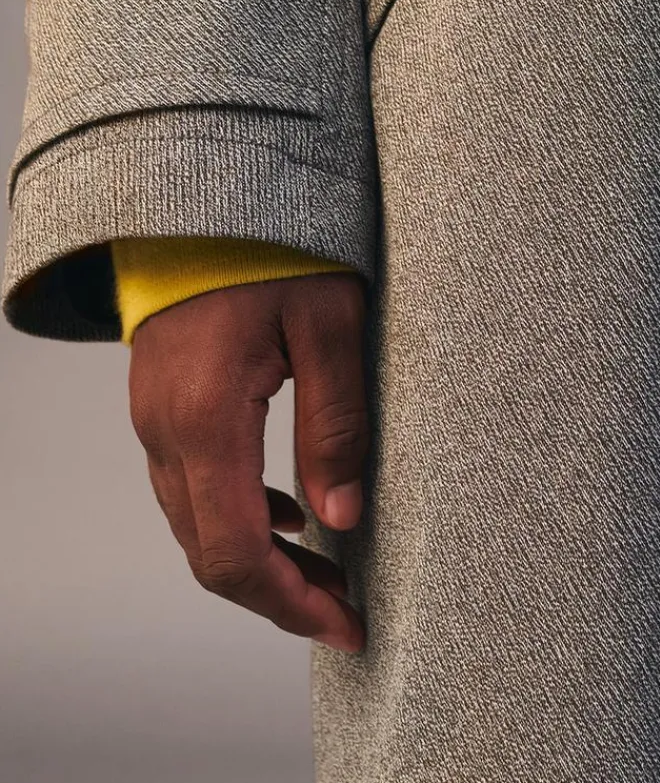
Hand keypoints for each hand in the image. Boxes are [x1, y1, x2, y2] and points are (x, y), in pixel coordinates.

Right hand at [127, 271, 368, 652]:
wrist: (207, 194)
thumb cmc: (275, 245)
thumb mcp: (329, 324)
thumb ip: (336, 423)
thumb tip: (343, 519)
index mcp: (206, 418)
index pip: (237, 553)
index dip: (291, 604)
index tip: (346, 625)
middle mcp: (165, 430)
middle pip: (210, 555)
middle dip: (279, 597)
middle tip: (346, 610)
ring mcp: (153, 417)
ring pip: (195, 526)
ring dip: (258, 561)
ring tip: (328, 570)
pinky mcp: (160, 402)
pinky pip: (189, 487)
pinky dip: (236, 518)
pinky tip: (288, 512)